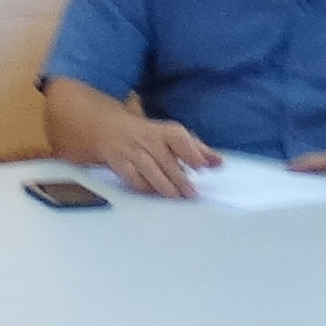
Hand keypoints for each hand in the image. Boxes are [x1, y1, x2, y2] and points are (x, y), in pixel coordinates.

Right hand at [65, 113, 220, 200]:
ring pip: (149, 169)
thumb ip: (196, 150)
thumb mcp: (171, 136)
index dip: (191, 151)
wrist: (106, 129)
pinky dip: (143, 186)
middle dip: (179, 178)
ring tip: (176, 197)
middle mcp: (148, 139)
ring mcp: (132, 151)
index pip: (179, 138)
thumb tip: (219, 163)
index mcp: (164, 131)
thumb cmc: (146, 136)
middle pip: (166, 159)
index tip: (202, 166)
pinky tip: (153, 194)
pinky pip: (132, 177)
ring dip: (163, 185)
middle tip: (192, 194)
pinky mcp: (118, 162)